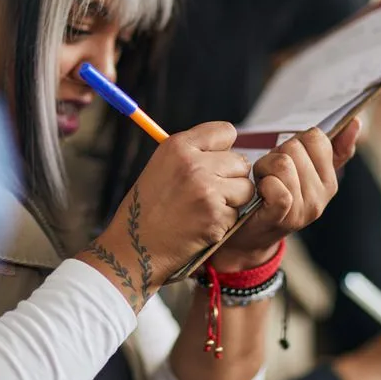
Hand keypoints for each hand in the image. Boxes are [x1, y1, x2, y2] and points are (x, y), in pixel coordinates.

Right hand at [77, 122, 253, 305]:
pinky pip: (238, 214)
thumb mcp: (162, 167)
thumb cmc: (147, 208)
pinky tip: (201, 225)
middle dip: (231, 178)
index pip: (226, 131)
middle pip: (240, 162)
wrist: (135, 248)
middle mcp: (194, 164)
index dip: (224, 149)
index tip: (214, 163)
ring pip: (245, 189)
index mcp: (178, 146)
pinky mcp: (216, 217)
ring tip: (203, 209)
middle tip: (207, 193)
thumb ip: (194, 153)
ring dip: (232, 201)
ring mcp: (207, 191)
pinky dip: (224, 222)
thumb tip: (230, 148)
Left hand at [214, 118, 361, 270]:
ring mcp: (305, 208)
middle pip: (295, 148)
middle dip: (275, 154)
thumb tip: (357, 122)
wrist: (252, 235)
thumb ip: (333, 150)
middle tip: (270, 174)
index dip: (294, 142)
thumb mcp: (304, 173)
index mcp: (329, 181)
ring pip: (284, 164)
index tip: (286, 159)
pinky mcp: (284, 217)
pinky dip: (262, 184)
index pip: (317, 138)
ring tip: (263, 182)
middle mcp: (322, 196)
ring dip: (264, 168)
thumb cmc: (275, 195)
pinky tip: (260, 193)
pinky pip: (276, 187)